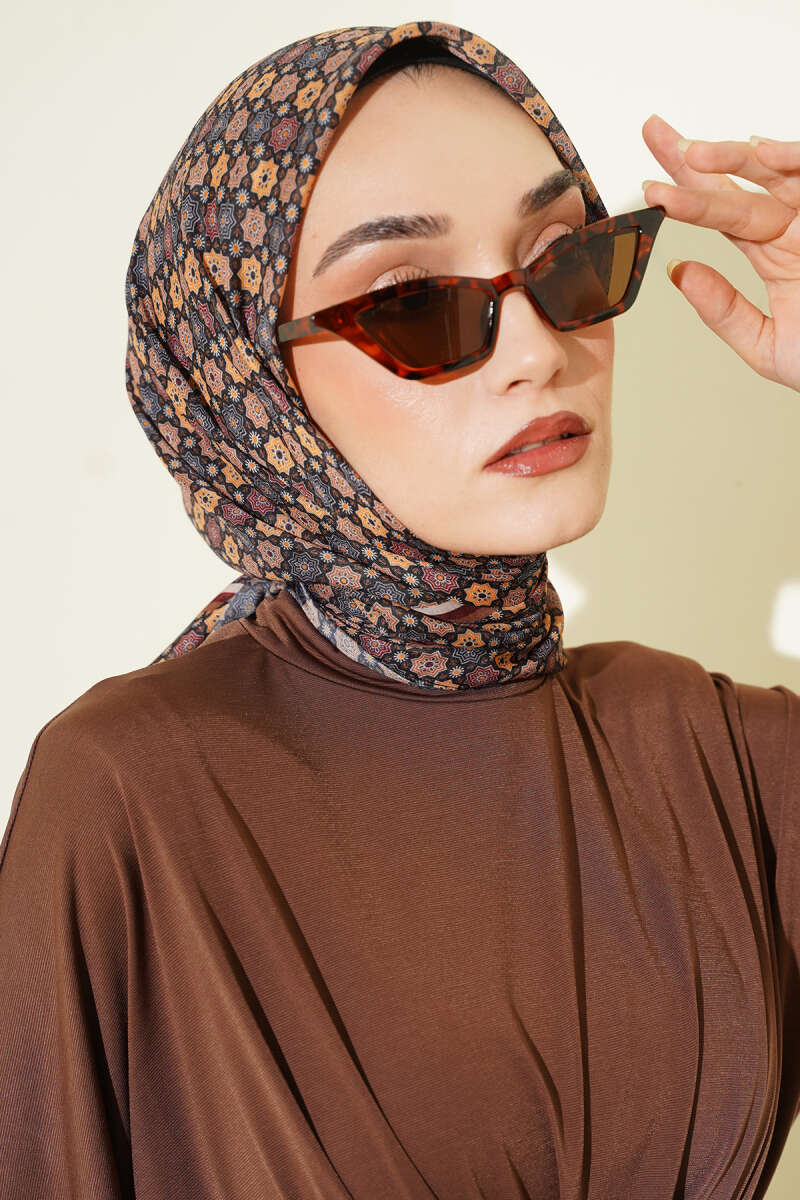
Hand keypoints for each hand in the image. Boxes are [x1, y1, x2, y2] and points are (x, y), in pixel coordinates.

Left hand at [641, 113, 799, 392]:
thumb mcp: (768, 346)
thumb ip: (724, 311)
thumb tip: (679, 272)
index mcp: (775, 252)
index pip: (721, 214)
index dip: (683, 195)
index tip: (647, 184)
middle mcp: (796, 226)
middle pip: (738, 184)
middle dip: (695, 160)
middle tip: (655, 133)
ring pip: (776, 173)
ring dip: (734, 160)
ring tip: (692, 154)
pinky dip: (795, 160)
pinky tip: (763, 150)